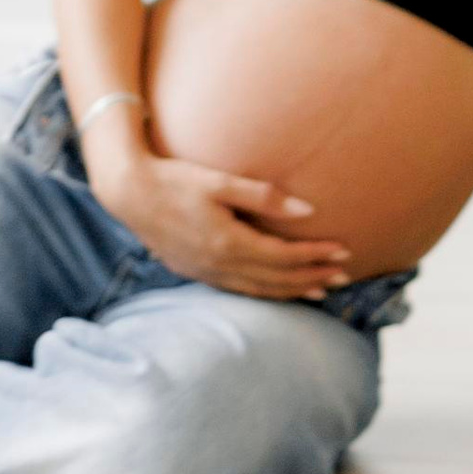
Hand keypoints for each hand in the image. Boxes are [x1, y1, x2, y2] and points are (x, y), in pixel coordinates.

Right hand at [94, 143, 352, 299]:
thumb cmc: (174, 179)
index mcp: (230, 242)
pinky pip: (242, 291)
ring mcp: (208, 273)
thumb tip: (308, 211)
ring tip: (322, 291)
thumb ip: (264, 197)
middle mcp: (221, 264)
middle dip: (314, 277)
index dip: (316, 255)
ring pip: (262, 290)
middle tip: (344, 275)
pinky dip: (268, 293)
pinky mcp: (198, 273)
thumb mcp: (220, 182)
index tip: (343, 250)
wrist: (128, 194)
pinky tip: (280, 291)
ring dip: (294, 291)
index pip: (286, 256)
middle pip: (279, 279)